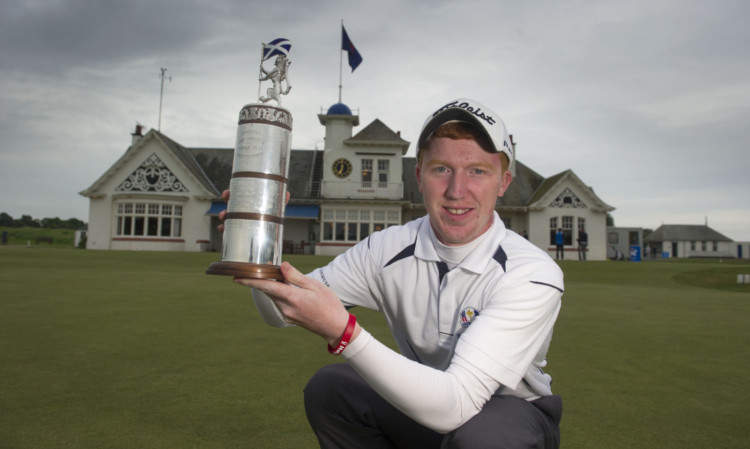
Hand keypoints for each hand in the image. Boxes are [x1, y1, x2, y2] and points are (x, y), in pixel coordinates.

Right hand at [217, 189, 290, 232]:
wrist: (267, 241)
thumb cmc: (268, 221)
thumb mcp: (274, 212)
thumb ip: (280, 204)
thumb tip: (287, 193)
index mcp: (248, 204)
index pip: (238, 195)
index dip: (231, 193)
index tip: (227, 192)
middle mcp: (241, 211)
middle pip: (230, 202)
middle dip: (226, 199)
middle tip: (226, 196)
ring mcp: (237, 222)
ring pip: (227, 216)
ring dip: (223, 214)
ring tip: (223, 216)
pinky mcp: (235, 232)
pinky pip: (227, 230)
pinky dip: (223, 229)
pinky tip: (221, 229)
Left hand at [235, 262, 358, 346]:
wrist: (335, 328)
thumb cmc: (329, 305)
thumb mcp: (315, 286)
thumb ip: (296, 276)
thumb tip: (282, 266)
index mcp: (292, 298)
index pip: (266, 286)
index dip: (250, 281)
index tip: (236, 277)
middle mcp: (286, 308)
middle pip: (268, 291)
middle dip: (260, 280)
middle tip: (255, 268)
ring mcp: (287, 314)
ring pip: (274, 296)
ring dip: (272, 286)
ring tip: (275, 275)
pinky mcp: (290, 318)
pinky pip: (280, 303)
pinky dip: (279, 294)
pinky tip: (285, 287)